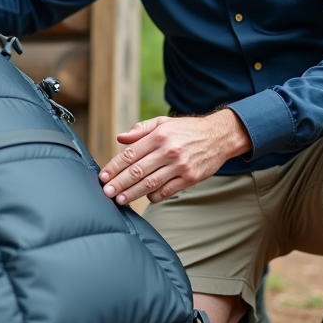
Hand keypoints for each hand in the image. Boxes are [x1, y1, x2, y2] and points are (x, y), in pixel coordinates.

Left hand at [98, 109, 251, 204]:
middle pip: (137, 171)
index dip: (114, 167)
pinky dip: (154, 196)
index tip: (103, 176)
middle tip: (106, 192)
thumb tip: (120, 138)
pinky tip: (145, 197)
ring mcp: (180, 166)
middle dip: (119, 183)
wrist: (218, 136)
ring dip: (132, 193)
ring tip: (120, 199)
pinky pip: (167, 191)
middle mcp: (168, 151)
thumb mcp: (163, 123)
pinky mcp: (190, 178)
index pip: (130, 154)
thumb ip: (141, 130)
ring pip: (150, 183)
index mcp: (159, 136)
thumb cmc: (187, 129)